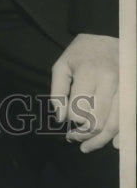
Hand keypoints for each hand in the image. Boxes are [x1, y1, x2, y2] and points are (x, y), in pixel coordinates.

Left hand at [50, 33, 118, 151]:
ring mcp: (126, 89)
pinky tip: (114, 145)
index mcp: (90, 73)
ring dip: (100, 141)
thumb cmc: (81, 53)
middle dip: (83, 135)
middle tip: (73, 138)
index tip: (65, 123)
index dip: (70, 121)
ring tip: (86, 146)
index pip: (79, 110)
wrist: (109, 42)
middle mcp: (111, 82)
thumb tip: (59, 119)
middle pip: (98, 122)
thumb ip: (57, 91)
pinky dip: (122, 136)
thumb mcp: (62, 65)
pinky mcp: (133, 95)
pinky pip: (129, 121)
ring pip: (115, 125)